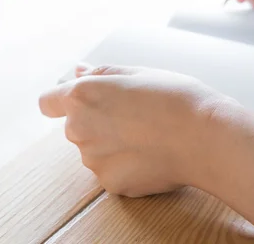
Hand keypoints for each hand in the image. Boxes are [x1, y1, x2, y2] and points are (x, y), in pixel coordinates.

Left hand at [39, 64, 242, 197]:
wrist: (205, 138)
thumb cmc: (176, 98)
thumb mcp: (139, 73)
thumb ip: (102, 73)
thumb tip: (78, 70)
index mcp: (82, 96)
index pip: (48, 101)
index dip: (62, 101)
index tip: (82, 102)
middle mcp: (79, 129)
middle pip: (75, 126)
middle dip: (97, 121)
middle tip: (134, 115)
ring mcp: (93, 160)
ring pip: (94, 149)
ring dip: (112, 143)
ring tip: (149, 135)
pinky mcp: (111, 183)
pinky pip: (111, 170)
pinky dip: (126, 164)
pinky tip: (152, 155)